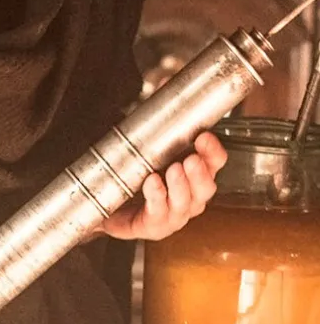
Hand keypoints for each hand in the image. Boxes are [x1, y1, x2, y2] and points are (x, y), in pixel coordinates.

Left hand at [101, 132, 227, 240]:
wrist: (111, 206)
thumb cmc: (136, 177)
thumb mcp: (151, 150)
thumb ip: (161, 130)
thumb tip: (159, 97)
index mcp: (194, 176)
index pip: (214, 163)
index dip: (213, 152)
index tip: (204, 137)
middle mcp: (190, 197)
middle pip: (206, 188)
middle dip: (201, 173)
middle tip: (192, 159)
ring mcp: (174, 214)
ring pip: (185, 203)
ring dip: (180, 186)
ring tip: (173, 170)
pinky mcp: (154, 226)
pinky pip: (158, 213)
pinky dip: (156, 197)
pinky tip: (152, 183)